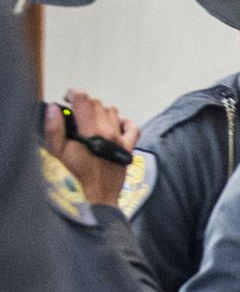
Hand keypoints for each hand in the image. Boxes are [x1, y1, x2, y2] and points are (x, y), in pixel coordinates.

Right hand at [43, 89, 137, 205]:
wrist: (98, 197)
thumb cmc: (76, 178)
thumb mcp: (58, 154)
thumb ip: (55, 129)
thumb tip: (54, 109)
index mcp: (90, 131)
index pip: (84, 100)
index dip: (73, 94)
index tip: (67, 99)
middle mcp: (109, 132)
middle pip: (97, 104)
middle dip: (84, 105)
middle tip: (75, 113)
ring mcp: (121, 139)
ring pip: (113, 112)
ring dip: (101, 112)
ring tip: (90, 121)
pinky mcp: (129, 147)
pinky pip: (133, 128)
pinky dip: (124, 123)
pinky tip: (115, 126)